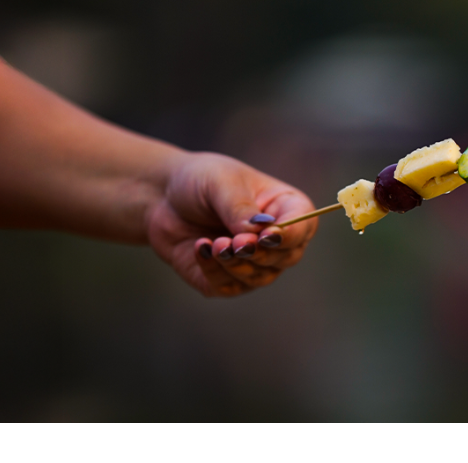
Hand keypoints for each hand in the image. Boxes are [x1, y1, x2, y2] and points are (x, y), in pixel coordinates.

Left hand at [146, 152, 317, 296]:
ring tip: (213, 243)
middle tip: (234, 242)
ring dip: (236, 263)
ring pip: (259, 276)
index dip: (290, 234)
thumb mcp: (221, 183)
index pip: (304, 225)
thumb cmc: (200, 180)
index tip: (267, 235)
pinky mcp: (226, 279)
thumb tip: (257, 235)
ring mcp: (253, 262)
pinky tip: (200, 247)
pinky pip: (228, 286)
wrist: (163, 196)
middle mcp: (275, 238)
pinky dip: (214, 271)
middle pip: (287, 257)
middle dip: (260, 253)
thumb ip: (240, 208)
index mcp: (284, 206)